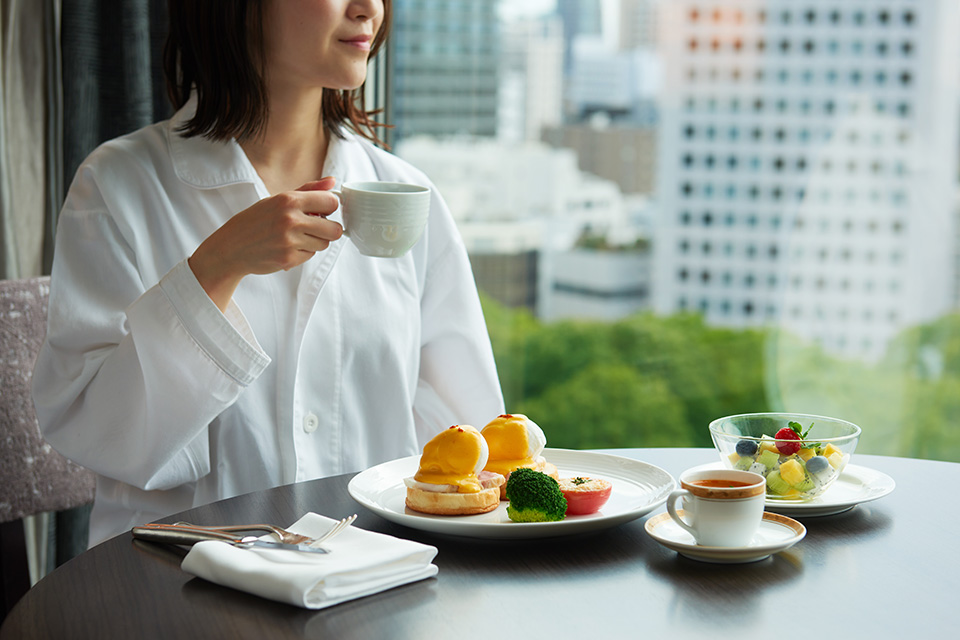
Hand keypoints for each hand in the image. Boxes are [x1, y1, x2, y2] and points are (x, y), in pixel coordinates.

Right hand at [188, 177, 341, 309]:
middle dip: (328, 229)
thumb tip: (332, 181)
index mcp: (289, 200)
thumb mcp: (278, 199)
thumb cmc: (255, 221)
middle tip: (315, 227)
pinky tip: (287, 247)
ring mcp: (290, 241)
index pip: (331, 202)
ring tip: (296, 237)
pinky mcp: (288, 259)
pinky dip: (302, 253)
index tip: (323, 210)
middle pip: (334, 229)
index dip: (330, 207)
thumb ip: (308, 190)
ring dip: (314, 241)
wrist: (231, 247)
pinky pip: (310, 255)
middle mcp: (290, 219)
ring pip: (324, 244)